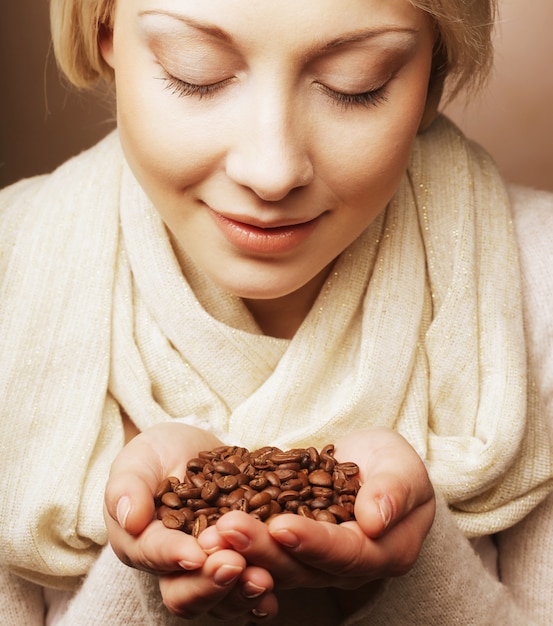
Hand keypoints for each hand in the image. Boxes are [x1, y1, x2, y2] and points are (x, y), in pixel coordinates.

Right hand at [104, 422, 277, 619]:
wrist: (192, 450)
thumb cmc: (158, 454)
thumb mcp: (138, 460)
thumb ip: (128, 487)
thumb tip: (130, 518)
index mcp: (142, 543)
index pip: (154, 555)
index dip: (173, 555)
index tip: (195, 552)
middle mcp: (173, 567)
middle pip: (185, 593)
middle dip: (210, 582)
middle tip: (234, 564)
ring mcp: (207, 570)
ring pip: (219, 600)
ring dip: (239, 592)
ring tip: (262, 577)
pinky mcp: (237, 565)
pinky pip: (245, 592)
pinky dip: (259, 599)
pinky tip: (274, 597)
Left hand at [198, 428, 434, 589]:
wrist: (370, 461)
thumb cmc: (392, 462)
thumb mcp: (403, 466)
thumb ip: (395, 491)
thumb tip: (376, 519)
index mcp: (384, 554)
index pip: (347, 554)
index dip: (315, 543)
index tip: (282, 526)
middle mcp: (348, 567)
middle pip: (304, 567)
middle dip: (264, 549)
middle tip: (228, 528)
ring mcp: (316, 562)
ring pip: (276, 563)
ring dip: (243, 549)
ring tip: (212, 530)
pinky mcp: (291, 549)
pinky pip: (263, 550)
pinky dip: (238, 541)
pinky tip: (209, 528)